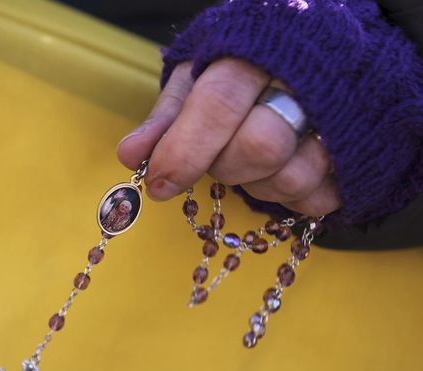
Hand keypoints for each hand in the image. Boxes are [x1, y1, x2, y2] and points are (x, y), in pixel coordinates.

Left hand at [116, 58, 340, 216]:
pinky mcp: (360, 157)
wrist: (324, 53)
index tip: (158, 183)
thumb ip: (168, 114)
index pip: (218, 105)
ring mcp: (340, 120)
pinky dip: (289, 198)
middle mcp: (306, 82)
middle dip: (223, 167)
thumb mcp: (202, 74)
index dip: (184, 150)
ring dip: (257, 185)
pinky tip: (280, 171)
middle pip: (257, 148)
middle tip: (216, 158)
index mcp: (257, 51)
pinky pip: (318, 199)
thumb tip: (130, 156)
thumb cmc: (250, 66)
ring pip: (291, 177)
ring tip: (251, 161)